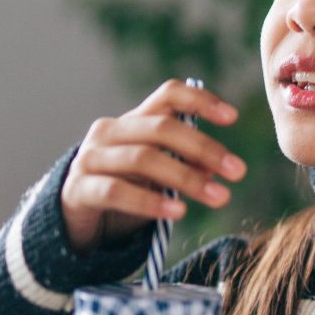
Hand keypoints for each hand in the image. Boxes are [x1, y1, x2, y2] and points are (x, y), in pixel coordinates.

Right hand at [60, 80, 246, 254]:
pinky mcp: (79, 189)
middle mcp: (111, 131)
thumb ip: (186, 166)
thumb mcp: (161, 178)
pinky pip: (118, 191)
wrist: (76, 219)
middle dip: (204, 148)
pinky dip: (151, 202)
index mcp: (135, 120)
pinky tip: (178, 212)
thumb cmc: (126, 190)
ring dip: (186, 178)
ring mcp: (91, 158)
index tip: (232, 117)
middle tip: (238, 172)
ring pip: (143, 159)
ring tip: (219, 197)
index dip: (201, 100)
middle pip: (162, 128)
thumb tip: (216, 167)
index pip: (169, 95)